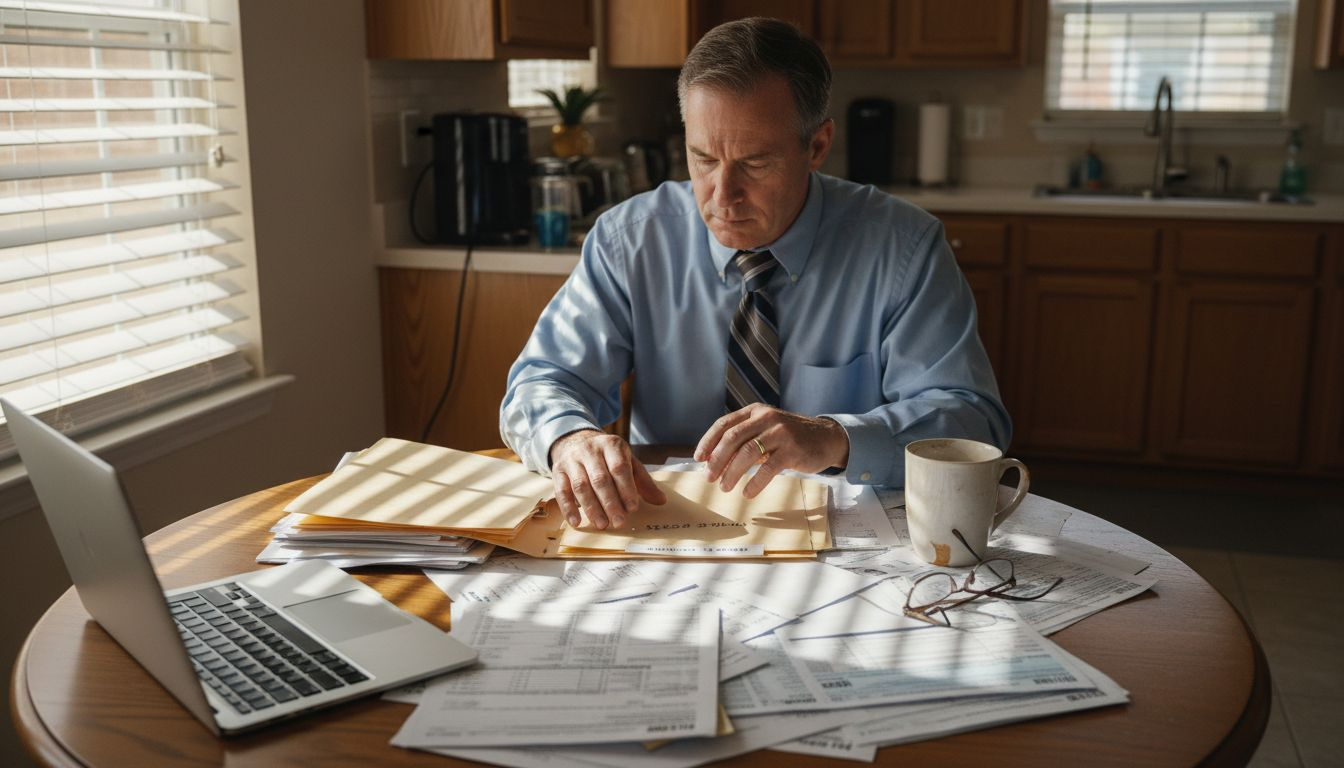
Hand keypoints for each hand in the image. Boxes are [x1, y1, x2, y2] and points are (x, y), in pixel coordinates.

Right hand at [548, 429, 666, 529]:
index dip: (626, 488)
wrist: (577, 442)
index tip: (633, 508)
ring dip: (591, 508)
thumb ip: (642, 481)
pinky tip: (577, 522)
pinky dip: (568, 508)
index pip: (619, 467)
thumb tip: (661, 500)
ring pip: (581, 485)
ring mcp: (572, 459)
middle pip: (600, 478)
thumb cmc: (608, 458)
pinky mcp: (557, 470)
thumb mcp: (628, 462)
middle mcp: (590, 449)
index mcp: (611, 445)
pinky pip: (561, 490)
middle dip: (610, 503)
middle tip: (619, 522)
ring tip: (602, 525)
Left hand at [693, 404, 849, 497]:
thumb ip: (744, 439)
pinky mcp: (792, 450)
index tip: (698, 459)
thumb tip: (713, 461)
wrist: (826, 438)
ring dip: (732, 472)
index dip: (708, 441)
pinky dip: (754, 482)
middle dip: (717, 460)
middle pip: (732, 438)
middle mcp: (766, 418)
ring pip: (747, 452)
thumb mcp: (765, 430)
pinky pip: (768, 468)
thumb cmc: (790, 438)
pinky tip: (747, 492)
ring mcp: (780, 433)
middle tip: (709, 477)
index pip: (724, 424)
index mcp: (755, 411)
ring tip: (725, 487)